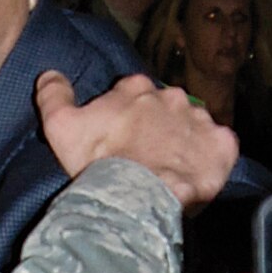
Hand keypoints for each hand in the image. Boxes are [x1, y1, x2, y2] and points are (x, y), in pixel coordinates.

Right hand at [36, 71, 237, 211]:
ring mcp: (200, 120)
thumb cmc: (97, 162)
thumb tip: (49, 74)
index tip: (118, 137)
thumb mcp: (60, 127)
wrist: (137, 198)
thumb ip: (53, 95)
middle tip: (144, 155)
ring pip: (192, 126)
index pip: (131, 93)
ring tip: (170, 168)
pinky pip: (220, 146)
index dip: (124, 115)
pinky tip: (196, 172)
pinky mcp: (222, 146)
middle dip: (157, 126)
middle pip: (164, 108)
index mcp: (135, 87)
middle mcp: (172, 96)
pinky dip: (211, 156)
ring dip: (184, 141)